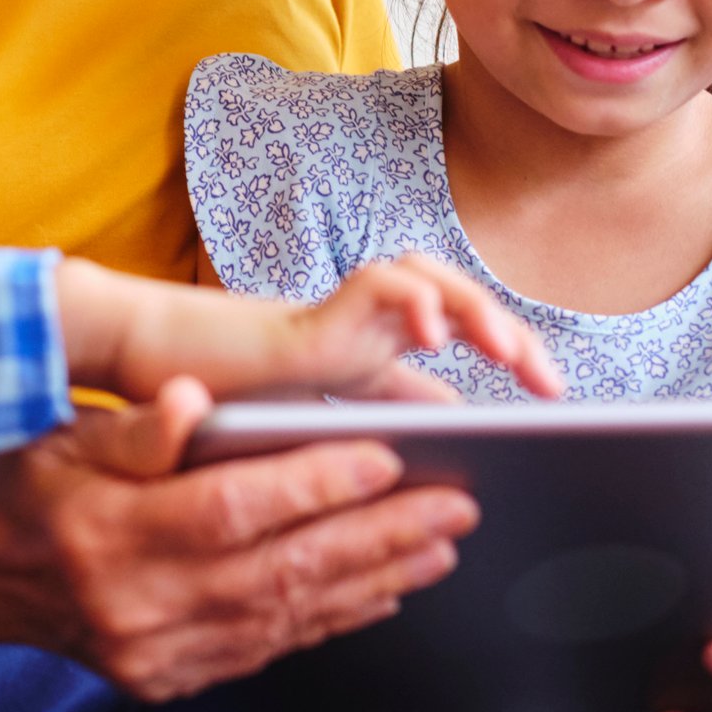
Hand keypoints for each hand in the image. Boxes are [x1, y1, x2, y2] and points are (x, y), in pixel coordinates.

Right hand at [0, 377, 483, 698]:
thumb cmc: (25, 489)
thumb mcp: (66, 438)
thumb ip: (137, 426)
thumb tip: (195, 402)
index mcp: (111, 534)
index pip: (234, 509)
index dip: (316, 484)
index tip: (388, 456)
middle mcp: (138, 606)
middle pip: (281, 570)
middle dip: (378, 537)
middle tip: (455, 505)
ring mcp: (156, 654)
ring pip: (287, 616)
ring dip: (374, 580)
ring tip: (441, 546)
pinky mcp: (170, 680)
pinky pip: (269, 649)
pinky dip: (333, 618)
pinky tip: (382, 592)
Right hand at [60, 252, 561, 405]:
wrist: (157, 378)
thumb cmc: (227, 404)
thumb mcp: (326, 422)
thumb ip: (382, 419)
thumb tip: (450, 433)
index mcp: (375, 351)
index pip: (464, 336)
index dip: (516, 355)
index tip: (555, 397)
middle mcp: (367, 325)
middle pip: (460, 300)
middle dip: (512, 336)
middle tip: (550, 380)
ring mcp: (343, 315)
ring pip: (431, 278)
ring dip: (477, 313)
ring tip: (508, 352)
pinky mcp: (315, 314)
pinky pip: (378, 282)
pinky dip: (412, 300)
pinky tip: (433, 334)